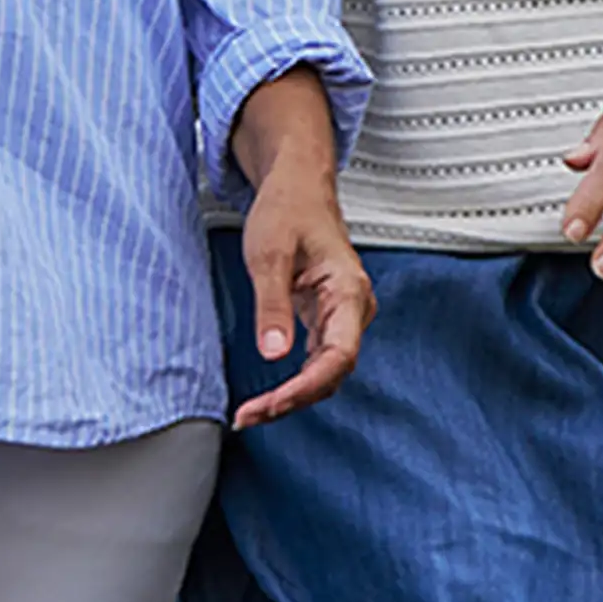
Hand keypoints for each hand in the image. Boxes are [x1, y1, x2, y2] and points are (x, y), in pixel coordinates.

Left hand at [228, 67, 373, 424]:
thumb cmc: (288, 208)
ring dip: (292, 397)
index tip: (271, 404)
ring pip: (325, 373)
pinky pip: (317, 362)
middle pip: (332, 373)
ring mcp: (342, 317)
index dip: (306, 387)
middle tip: (249, 415)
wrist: (297, 186)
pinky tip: (268, 396)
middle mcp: (353, 309)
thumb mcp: (269, 252)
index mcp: (349, 290)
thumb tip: (274, 353)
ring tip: (252, 412)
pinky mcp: (326, 320)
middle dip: (293, 400)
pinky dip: (293, 383)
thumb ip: (272, 304)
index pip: (339, 356)